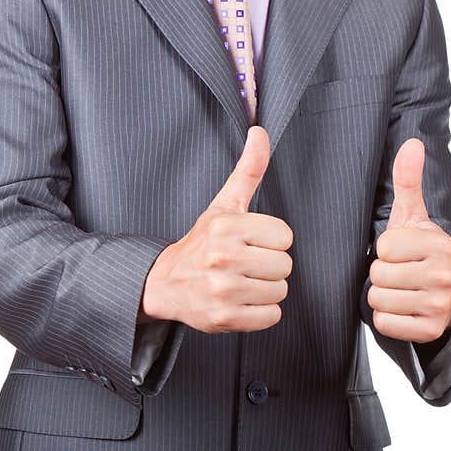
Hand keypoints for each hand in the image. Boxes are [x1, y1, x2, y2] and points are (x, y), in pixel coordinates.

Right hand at [140, 127, 293, 333]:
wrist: (164, 283)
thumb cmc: (201, 242)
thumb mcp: (224, 205)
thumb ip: (248, 170)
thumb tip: (260, 131)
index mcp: (227, 227)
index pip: (285, 237)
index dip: (271, 241)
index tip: (250, 242)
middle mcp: (223, 259)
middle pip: (285, 266)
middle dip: (269, 266)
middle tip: (245, 264)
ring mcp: (223, 291)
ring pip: (280, 292)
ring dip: (265, 290)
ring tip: (241, 282)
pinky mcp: (224, 319)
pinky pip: (271, 317)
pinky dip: (260, 313)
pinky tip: (240, 301)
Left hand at [368, 139, 450, 343]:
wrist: (448, 295)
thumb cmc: (422, 254)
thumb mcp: (413, 216)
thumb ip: (408, 180)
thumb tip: (412, 143)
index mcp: (438, 244)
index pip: (384, 248)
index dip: (385, 251)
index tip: (401, 253)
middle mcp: (444, 274)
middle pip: (378, 276)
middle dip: (382, 275)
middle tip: (400, 273)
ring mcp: (439, 304)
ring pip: (379, 300)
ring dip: (383, 297)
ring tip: (401, 290)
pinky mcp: (430, 330)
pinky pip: (385, 324)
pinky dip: (387, 318)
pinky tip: (403, 308)